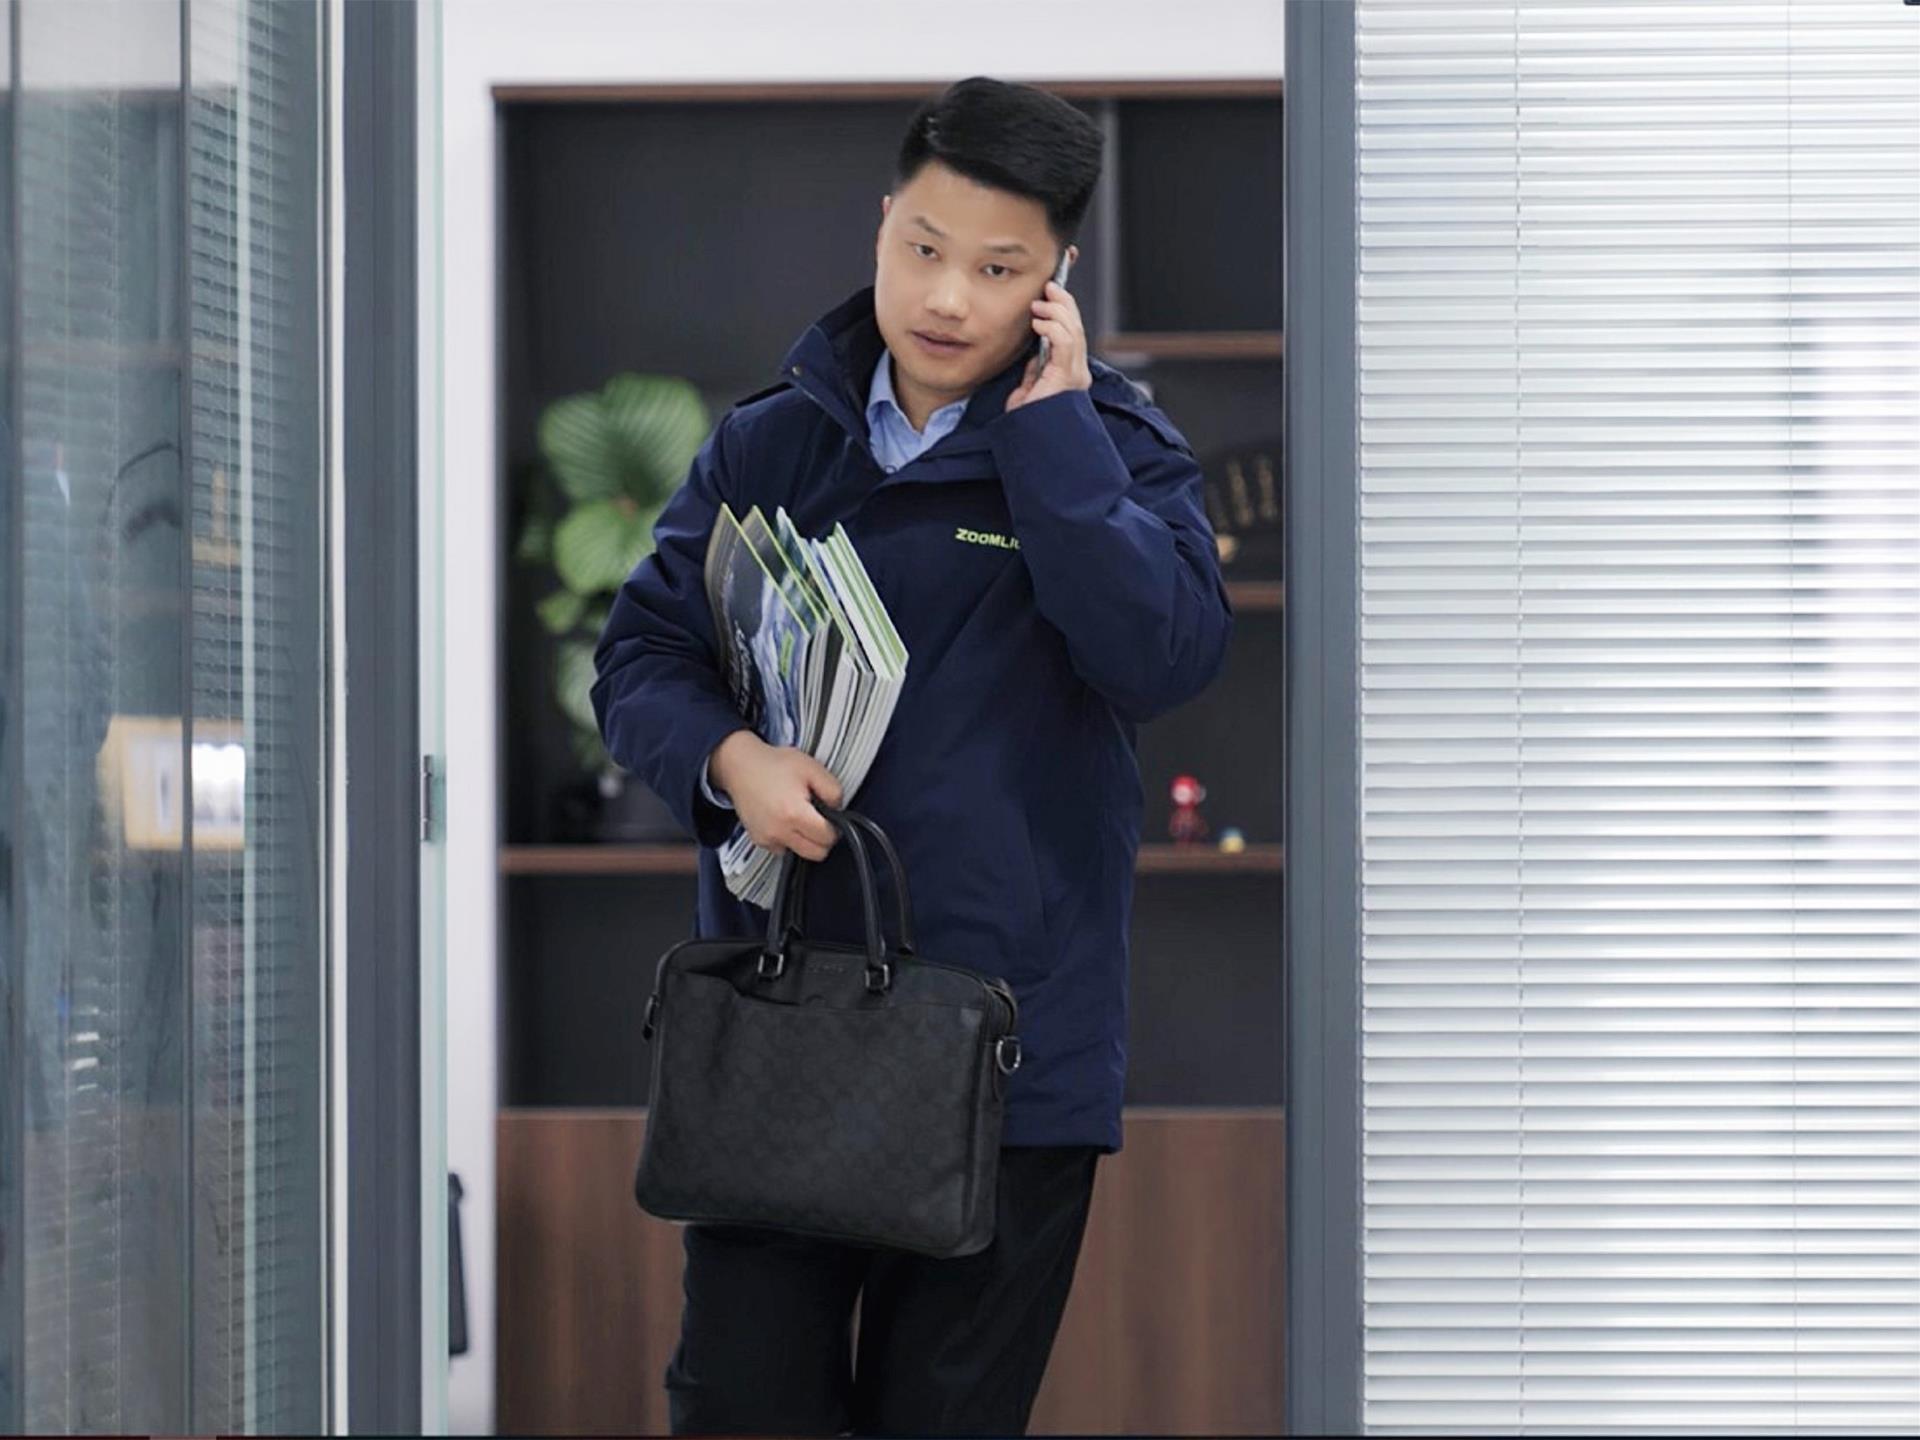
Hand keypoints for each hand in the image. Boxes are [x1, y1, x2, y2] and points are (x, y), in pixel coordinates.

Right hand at [707, 730, 842, 860]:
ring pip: (799, 853)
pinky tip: (785, 820)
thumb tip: (838, 808)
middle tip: (819, 819)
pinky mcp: (759, 840)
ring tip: (800, 817)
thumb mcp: (811, 767)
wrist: (741, 766)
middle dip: (823, 838)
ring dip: (805, 840)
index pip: (828, 838)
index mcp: (794, 813)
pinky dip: (788, 840)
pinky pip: (782, 849)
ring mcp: (767, 838)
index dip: (835, 827)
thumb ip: (833, 790)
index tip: (831, 817)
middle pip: (816, 853)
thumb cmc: (773, 764)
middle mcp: (779, 830)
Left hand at [1004, 280, 1091, 412]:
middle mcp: (1078, 373)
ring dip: (1057, 312)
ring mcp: (1075, 375)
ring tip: (1041, 303)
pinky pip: (1065, 343)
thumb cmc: (1028, 423)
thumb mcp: (1028, 390)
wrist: (1029, 445)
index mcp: (1070, 373)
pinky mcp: (1068, 377)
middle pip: (1076, 328)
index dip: (1067, 309)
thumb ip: (1035, 371)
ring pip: (1074, 331)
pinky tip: (1039, 324)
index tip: (1054, 289)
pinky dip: (1053, 328)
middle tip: (1049, 288)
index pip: (1072, 334)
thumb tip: (1035, 352)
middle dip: (1064, 303)